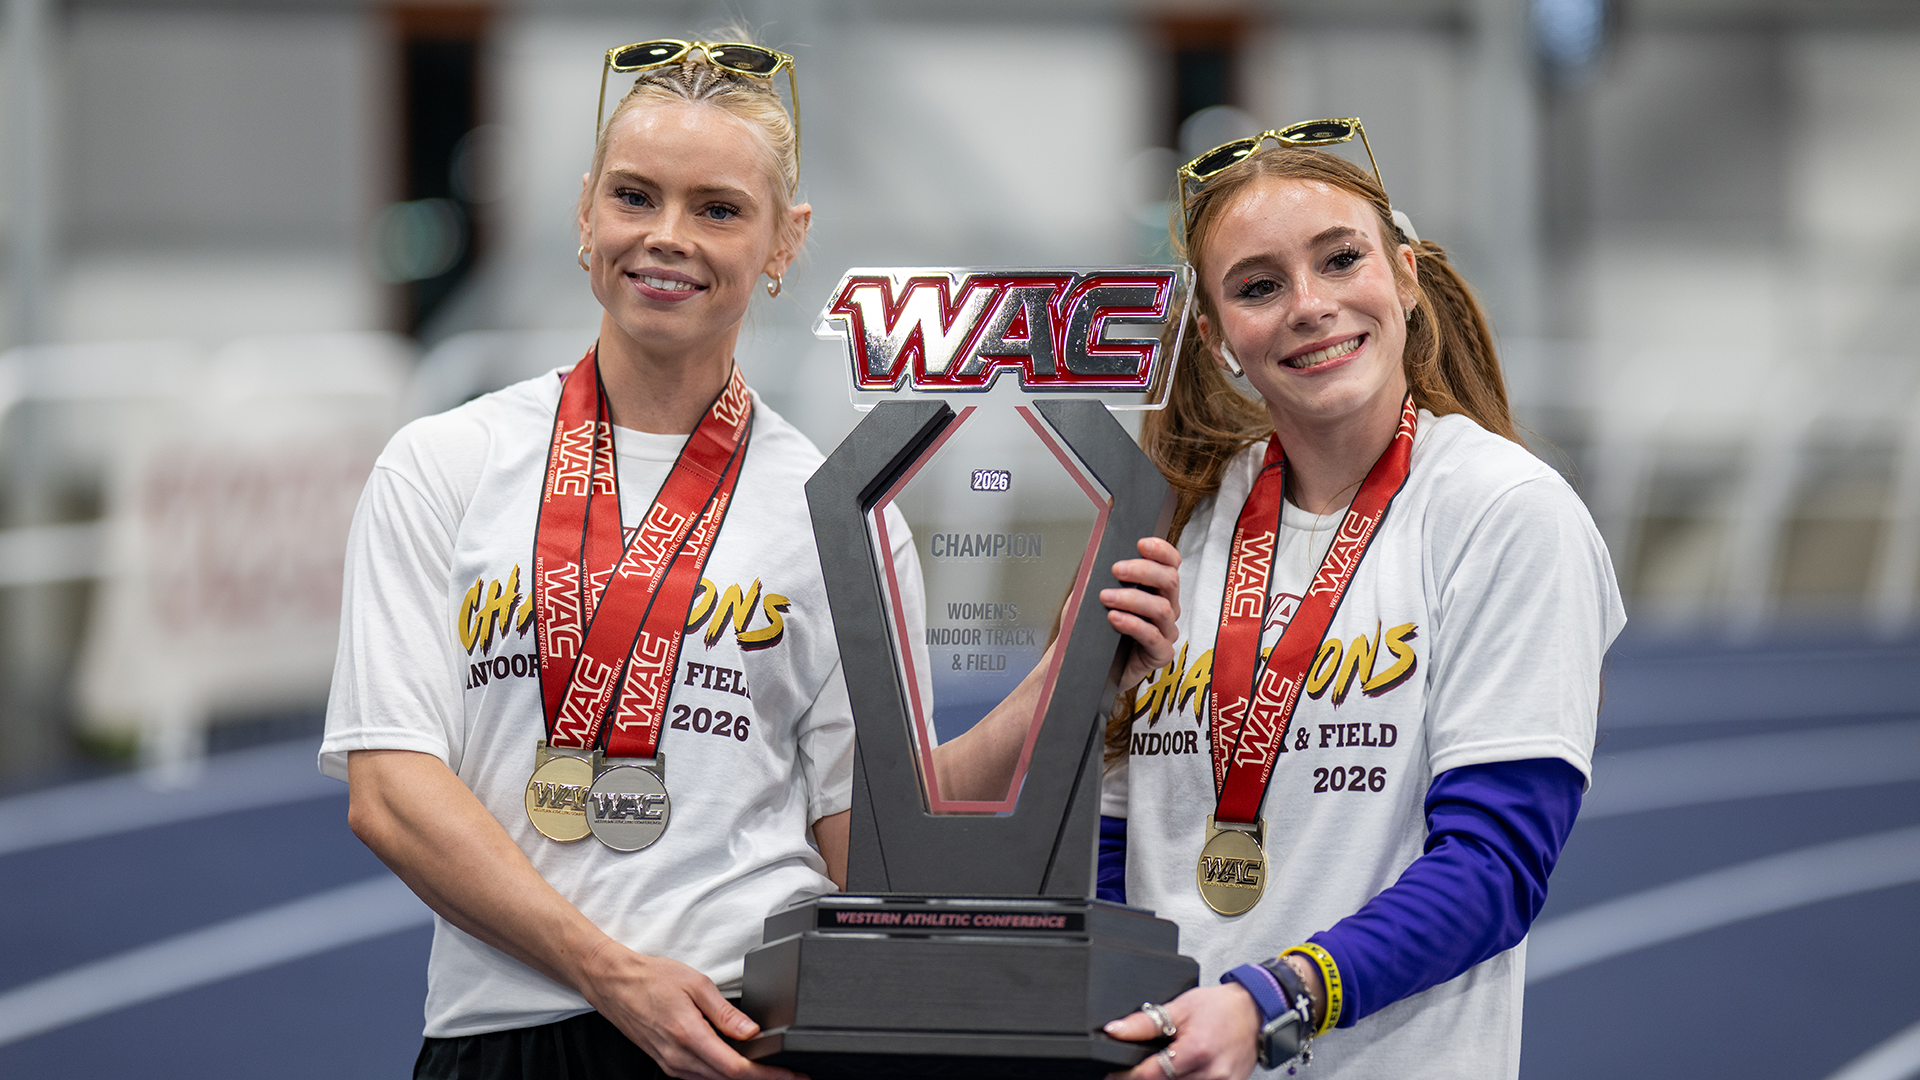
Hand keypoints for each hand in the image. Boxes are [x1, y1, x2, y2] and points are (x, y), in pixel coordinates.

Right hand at [575, 939, 804, 1079]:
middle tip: (790, 1073)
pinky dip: (723, 1073)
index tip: (791, 1075)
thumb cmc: (652, 979)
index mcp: (689, 1036)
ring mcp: (671, 1064)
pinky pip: (701, 1076)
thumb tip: (752, 1030)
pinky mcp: (667, 1063)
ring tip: (769, 1069)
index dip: (768, 1076)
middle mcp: (679, 1058)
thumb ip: (726, 1012)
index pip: (736, 1069)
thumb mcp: (696, 984)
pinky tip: (736, 1063)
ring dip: (743, 1078)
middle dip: (763, 1079)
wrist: (615, 983)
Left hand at [1103, 536, 1181, 688]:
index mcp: (1156, 590)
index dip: (1162, 551)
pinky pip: (1153, 637)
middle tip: (1116, 569)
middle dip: (1143, 570)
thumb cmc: (1093, 628)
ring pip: (1162, 608)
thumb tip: (1098, 549)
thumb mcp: (1091, 594)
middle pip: (1170, 581)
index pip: (1171, 564)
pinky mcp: (1160, 654)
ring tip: (1106, 597)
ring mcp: (1165, 632)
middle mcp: (1166, 608)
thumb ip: (1098, 572)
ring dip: (1132, 599)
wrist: (1084, 663)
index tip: (1142, 544)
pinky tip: (1115, 619)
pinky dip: (1133, 624)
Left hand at [1104, 984, 1259, 1079]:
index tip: (1113, 1073)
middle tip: (1139, 1066)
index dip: (1126, 1075)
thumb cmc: (1220, 1007)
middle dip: (1146, 1077)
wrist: (1255, 1012)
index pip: (1150, 1074)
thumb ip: (1145, 1023)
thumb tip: (1115, 1031)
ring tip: (1165, 1062)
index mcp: (1195, 1051)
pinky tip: (1181, 1070)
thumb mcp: (1180, 1008)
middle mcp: (1210, 1074)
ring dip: (1166, 1079)